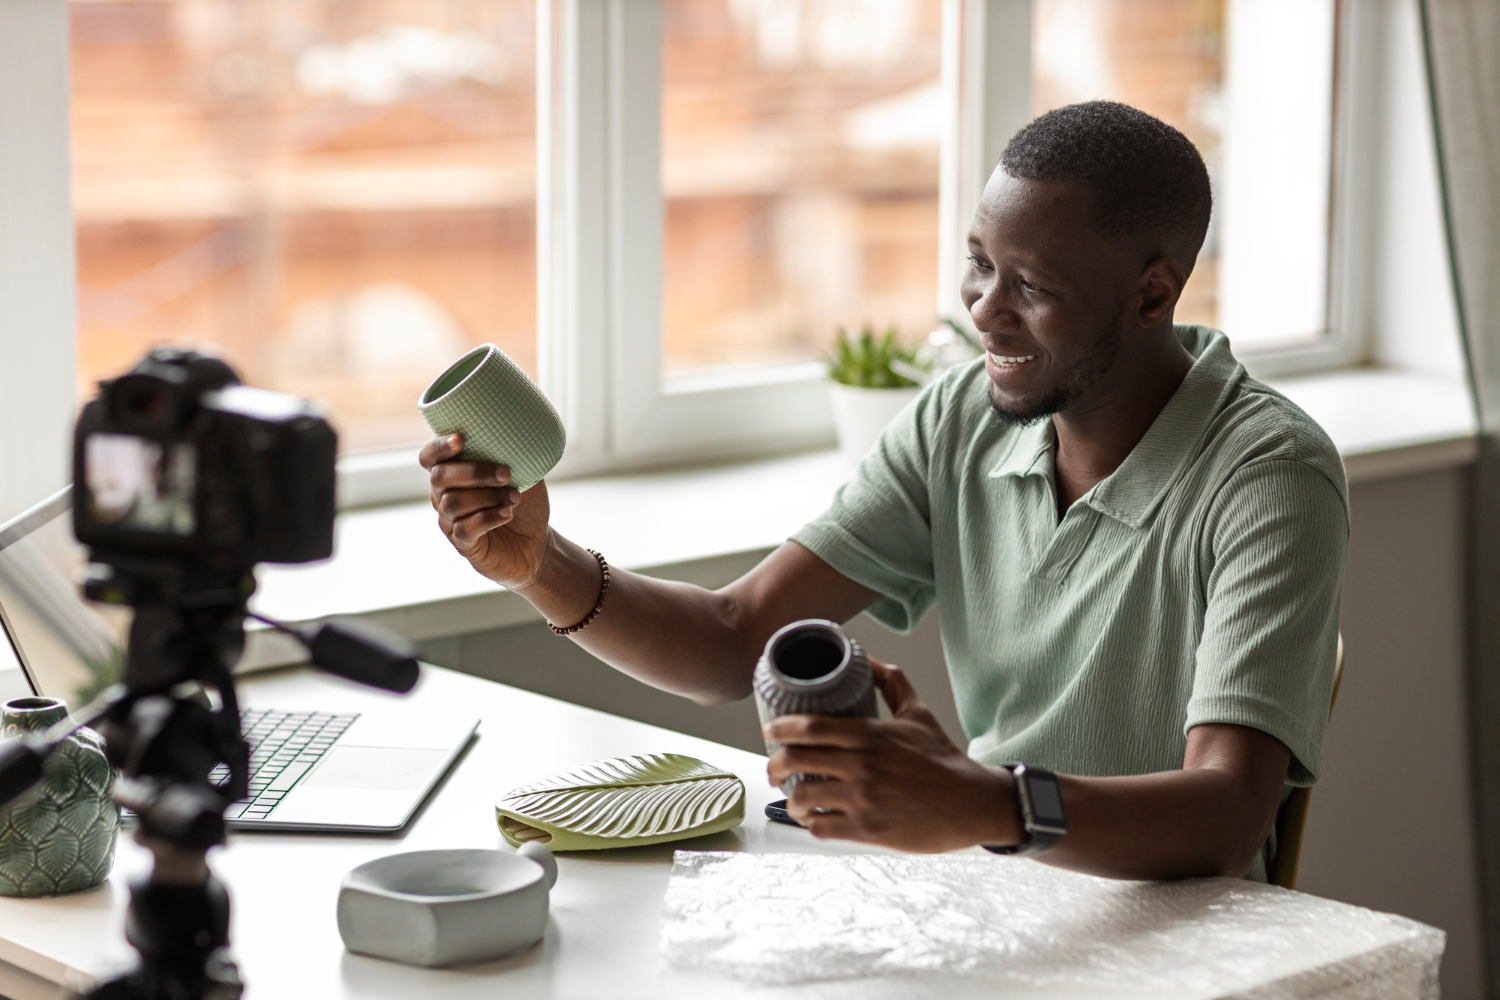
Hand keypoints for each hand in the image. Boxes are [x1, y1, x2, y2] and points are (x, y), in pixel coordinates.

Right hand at [420, 434, 552, 588]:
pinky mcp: (463, 544)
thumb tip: (523, 429)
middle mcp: (443, 496)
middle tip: (505, 474)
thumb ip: (515, 454)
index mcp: (453, 474)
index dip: (439, 447)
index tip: (461, 439)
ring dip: (487, 497)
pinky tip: (507, 513)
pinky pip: (464, 529)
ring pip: (452, 503)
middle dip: (473, 472)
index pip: (430, 457)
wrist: (535, 544)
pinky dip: (488, 518)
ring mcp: (450, 521)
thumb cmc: (523, 503)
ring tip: (514, 497)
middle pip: (440, 477)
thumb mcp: (523, 474)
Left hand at [764, 660, 1021, 852]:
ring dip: (791, 799)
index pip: (810, 727)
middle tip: (774, 768)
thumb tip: (870, 659)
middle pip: (798, 761)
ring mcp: (863, 799)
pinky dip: (811, 823)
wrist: (972, 802)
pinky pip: (821, 828)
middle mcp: (862, 766)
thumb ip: (892, 683)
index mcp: (870, 735)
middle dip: (776, 765)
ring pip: (804, 798)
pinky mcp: (868, 829)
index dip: (782, 727)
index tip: (770, 730)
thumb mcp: (918, 713)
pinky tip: (814, 819)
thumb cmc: (943, 758)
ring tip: (793, 798)